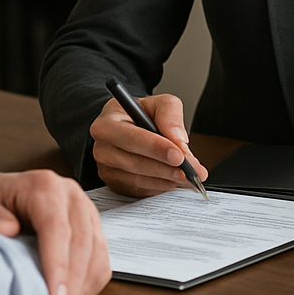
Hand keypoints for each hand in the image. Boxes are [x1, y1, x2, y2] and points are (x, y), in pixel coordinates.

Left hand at [0, 169, 110, 294]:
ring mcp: (85, 210)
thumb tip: (6, 230)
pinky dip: (91, 283)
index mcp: (45, 187)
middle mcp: (71, 195)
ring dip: (84, 287)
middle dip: (73, 284)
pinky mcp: (93, 226)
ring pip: (97, 251)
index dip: (58, 266)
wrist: (1, 193)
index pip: (58, 228)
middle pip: (83, 242)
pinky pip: (102, 257)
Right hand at [89, 92, 207, 196]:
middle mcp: (102, 148)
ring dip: (166, 180)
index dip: (156, 148)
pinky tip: (175, 181)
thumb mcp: (159, 103)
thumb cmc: (142, 113)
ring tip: (189, 176)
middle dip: (166, 168)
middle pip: (135, 163)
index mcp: (107, 124)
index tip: (179, 155)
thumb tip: (178, 140)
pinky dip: (160, 187)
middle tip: (191, 171)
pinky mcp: (116, 184)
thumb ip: (170, 114)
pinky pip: (140, 190)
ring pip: (139, 180)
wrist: (130, 126)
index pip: (132, 138)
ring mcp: (107, 169)